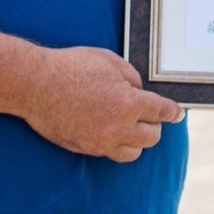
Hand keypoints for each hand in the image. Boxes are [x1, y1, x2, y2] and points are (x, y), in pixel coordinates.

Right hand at [21, 46, 184, 162]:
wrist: (35, 84)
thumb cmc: (71, 67)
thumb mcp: (109, 60)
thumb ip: (131, 76)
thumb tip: (139, 90)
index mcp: (129, 103)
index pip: (162, 112)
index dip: (173, 112)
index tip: (178, 114)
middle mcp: (118, 128)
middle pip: (153, 137)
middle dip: (154, 124)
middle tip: (147, 113)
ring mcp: (101, 142)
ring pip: (134, 152)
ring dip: (137, 139)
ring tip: (130, 125)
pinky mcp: (85, 148)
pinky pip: (110, 152)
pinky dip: (115, 143)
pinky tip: (109, 129)